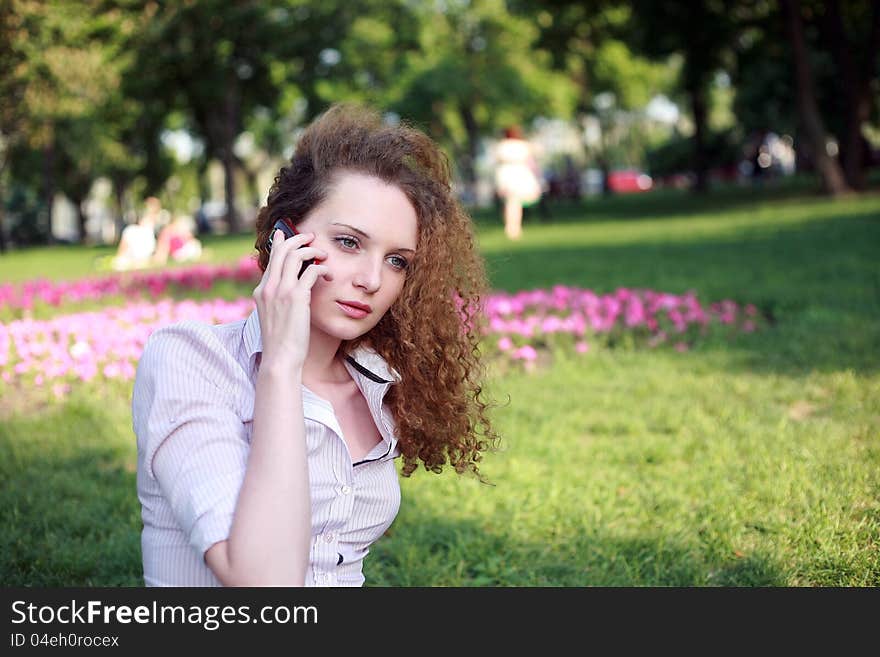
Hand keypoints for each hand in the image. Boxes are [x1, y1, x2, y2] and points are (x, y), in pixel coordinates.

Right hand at [252, 229, 330, 370]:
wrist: (280, 359)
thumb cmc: (281, 343)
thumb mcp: (274, 317)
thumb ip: (279, 300)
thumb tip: (294, 291)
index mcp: (261, 292)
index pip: (270, 259)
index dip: (279, 244)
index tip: (285, 234)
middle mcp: (268, 288)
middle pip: (281, 251)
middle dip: (297, 239)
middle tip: (311, 237)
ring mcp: (281, 291)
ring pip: (295, 256)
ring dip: (312, 251)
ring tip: (324, 255)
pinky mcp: (296, 297)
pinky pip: (311, 271)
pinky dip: (322, 268)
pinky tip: (328, 275)